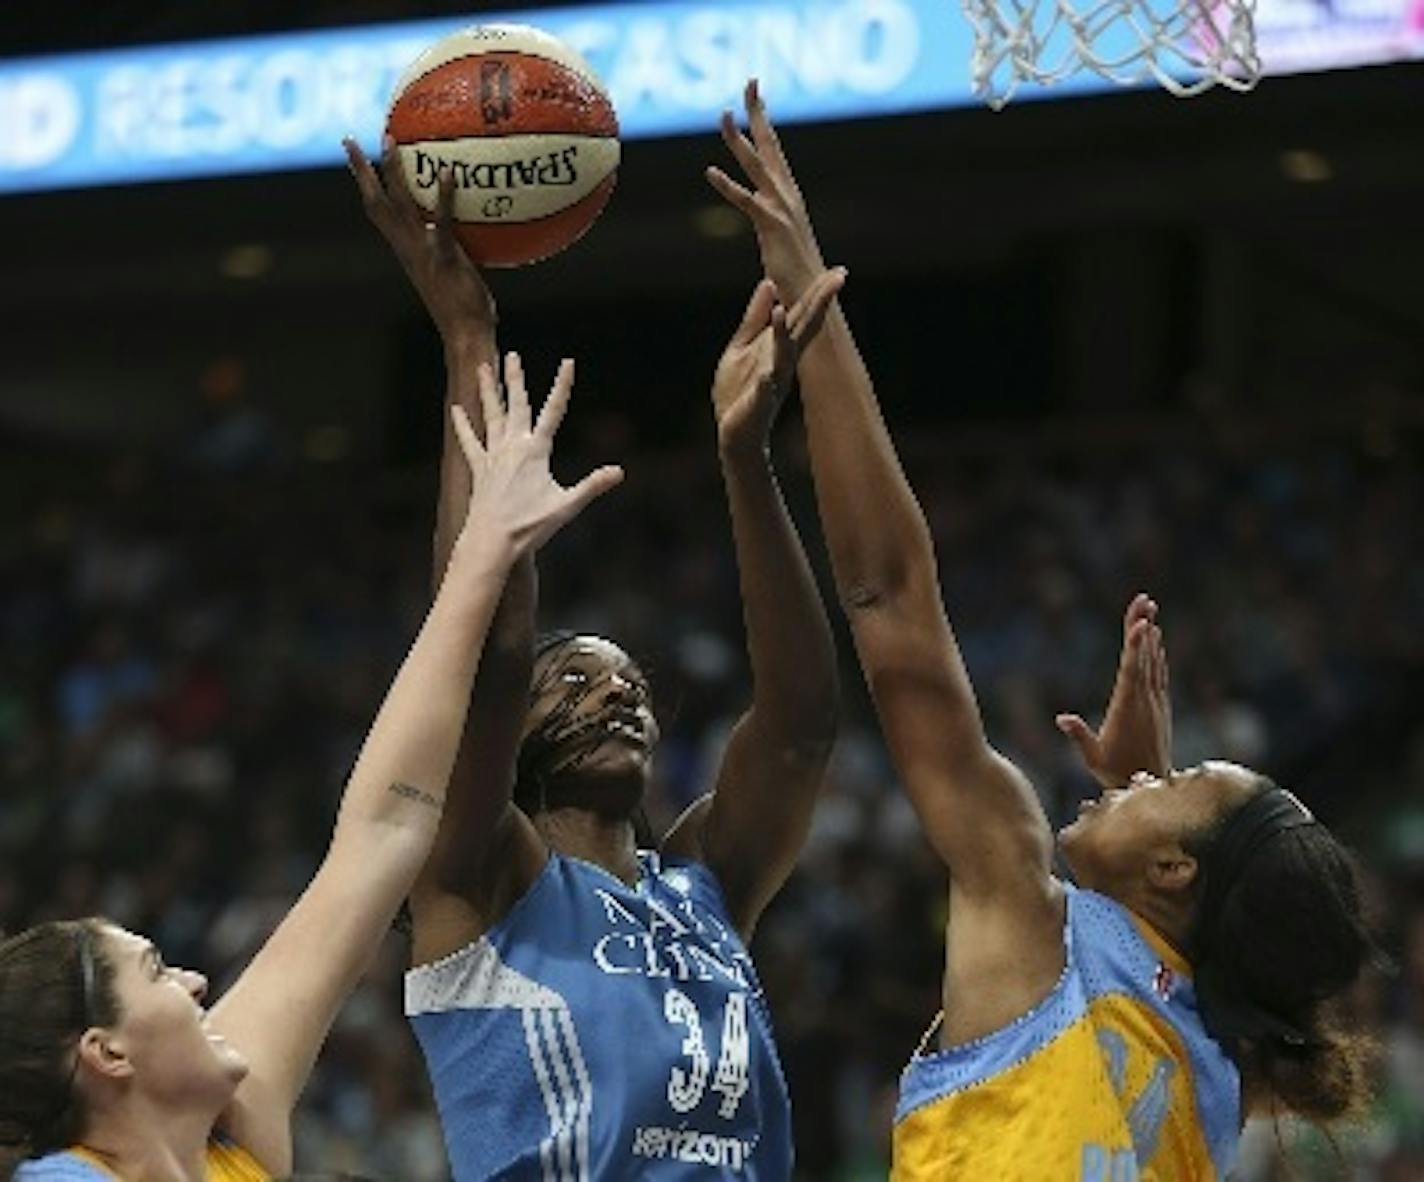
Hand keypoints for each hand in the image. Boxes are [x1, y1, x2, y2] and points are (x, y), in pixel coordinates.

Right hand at [343, 136, 495, 342]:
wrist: (466, 336)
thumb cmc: (467, 311)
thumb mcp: (456, 274)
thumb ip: (455, 250)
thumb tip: (466, 230)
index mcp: (406, 251)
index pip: (378, 213)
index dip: (365, 186)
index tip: (356, 158)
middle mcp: (408, 249)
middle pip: (375, 203)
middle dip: (360, 172)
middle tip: (349, 139)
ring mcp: (424, 252)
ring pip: (399, 206)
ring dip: (392, 172)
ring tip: (389, 141)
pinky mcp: (445, 257)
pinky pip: (441, 221)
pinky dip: (443, 196)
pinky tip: (448, 172)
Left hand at [451, 353, 621, 557]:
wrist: (492, 540)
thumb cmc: (530, 525)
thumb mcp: (567, 505)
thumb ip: (593, 485)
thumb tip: (619, 472)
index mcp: (536, 450)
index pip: (554, 410)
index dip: (562, 384)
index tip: (568, 362)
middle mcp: (513, 446)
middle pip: (516, 404)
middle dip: (515, 378)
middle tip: (512, 355)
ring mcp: (494, 456)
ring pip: (491, 415)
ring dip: (488, 390)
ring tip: (483, 367)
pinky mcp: (480, 468)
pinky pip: (470, 441)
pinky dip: (463, 425)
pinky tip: (456, 409)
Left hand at [706, 79, 826, 304]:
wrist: (815, 301)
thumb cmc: (799, 276)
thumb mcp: (784, 242)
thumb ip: (777, 224)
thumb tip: (773, 218)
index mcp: (789, 196)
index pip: (775, 150)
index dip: (764, 120)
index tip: (754, 94)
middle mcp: (788, 196)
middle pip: (771, 145)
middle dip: (759, 113)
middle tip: (749, 82)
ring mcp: (782, 210)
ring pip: (757, 166)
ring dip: (740, 140)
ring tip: (723, 115)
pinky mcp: (772, 228)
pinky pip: (747, 203)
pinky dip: (728, 186)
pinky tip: (709, 172)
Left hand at [713, 270, 846, 455]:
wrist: (733, 432)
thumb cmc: (739, 391)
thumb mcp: (742, 346)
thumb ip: (755, 317)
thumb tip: (769, 283)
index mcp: (779, 346)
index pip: (801, 315)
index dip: (818, 293)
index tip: (839, 271)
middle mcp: (782, 362)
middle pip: (802, 328)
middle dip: (817, 304)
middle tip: (838, 279)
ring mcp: (773, 382)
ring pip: (782, 355)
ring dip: (783, 334)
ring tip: (783, 310)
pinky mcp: (758, 403)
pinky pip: (764, 391)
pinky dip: (766, 380)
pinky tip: (767, 372)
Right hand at [1056, 594, 1171, 787]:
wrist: (1151, 786)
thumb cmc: (1117, 772)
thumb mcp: (1093, 757)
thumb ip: (1080, 736)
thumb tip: (1062, 718)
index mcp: (1128, 708)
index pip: (1132, 670)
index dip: (1137, 646)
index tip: (1142, 623)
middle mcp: (1146, 701)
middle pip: (1144, 657)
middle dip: (1143, 627)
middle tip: (1145, 600)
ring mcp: (1156, 703)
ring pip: (1154, 662)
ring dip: (1151, 636)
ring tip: (1150, 611)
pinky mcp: (1161, 708)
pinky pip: (1159, 674)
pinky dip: (1157, 655)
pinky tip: (1157, 642)